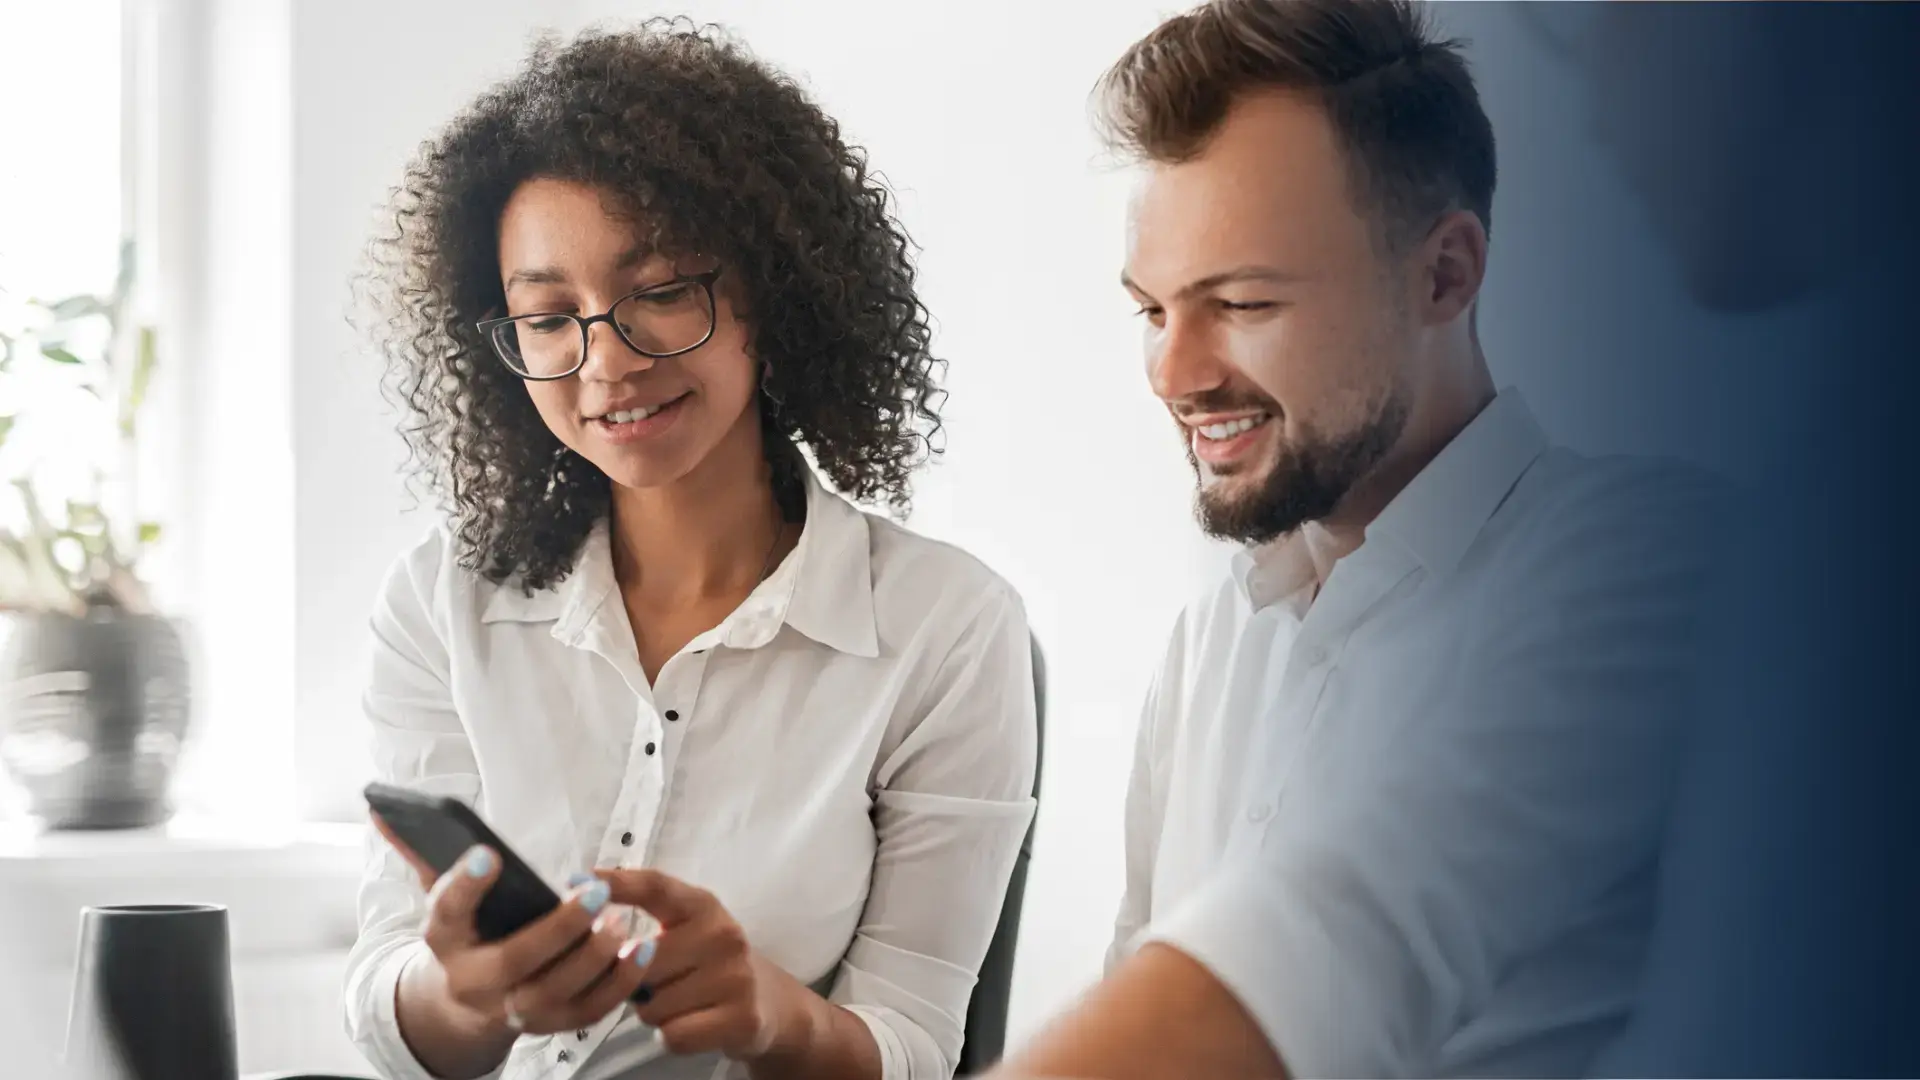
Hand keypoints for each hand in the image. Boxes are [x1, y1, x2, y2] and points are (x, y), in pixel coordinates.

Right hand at [372, 813, 650, 1037]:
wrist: (466, 1003)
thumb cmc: (465, 933)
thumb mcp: (442, 896)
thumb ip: (420, 853)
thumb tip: (382, 808)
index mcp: (445, 942)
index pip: (448, 912)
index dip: (465, 884)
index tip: (488, 853)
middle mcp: (475, 981)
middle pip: (513, 961)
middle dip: (556, 928)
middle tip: (593, 892)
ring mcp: (514, 1009)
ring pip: (554, 993)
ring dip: (593, 958)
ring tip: (621, 922)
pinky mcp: (551, 1023)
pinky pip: (588, 1010)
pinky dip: (618, 984)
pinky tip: (640, 951)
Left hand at [598, 868, 792, 1060]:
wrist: (767, 1003)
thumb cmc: (708, 964)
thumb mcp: (686, 930)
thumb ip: (643, 923)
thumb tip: (585, 918)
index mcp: (703, 906)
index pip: (656, 887)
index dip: (617, 883)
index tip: (577, 880)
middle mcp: (722, 934)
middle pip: (640, 965)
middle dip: (636, 982)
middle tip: (660, 982)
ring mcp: (735, 977)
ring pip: (652, 1006)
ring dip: (654, 1012)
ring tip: (680, 1003)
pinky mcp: (741, 1018)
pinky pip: (673, 1035)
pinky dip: (672, 1036)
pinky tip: (692, 1023)